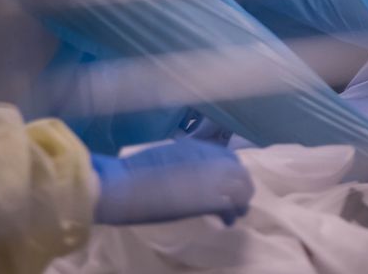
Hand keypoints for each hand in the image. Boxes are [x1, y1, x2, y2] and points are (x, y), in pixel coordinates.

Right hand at [92, 139, 254, 225]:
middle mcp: (209, 158)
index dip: (232, 170)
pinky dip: (232, 214)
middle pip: (239, 171)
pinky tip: (227, 222)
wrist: (125, 184)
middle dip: (241, 186)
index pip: (229, 156)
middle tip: (236, 201)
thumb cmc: (135, 172)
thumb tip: (188, 170)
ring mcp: (211, 177)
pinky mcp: (209, 199)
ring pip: (242, 188)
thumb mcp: (165, 156)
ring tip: (235, 214)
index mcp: (197, 146)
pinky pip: (231, 206)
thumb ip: (184, 160)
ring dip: (240, 201)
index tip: (228, 182)